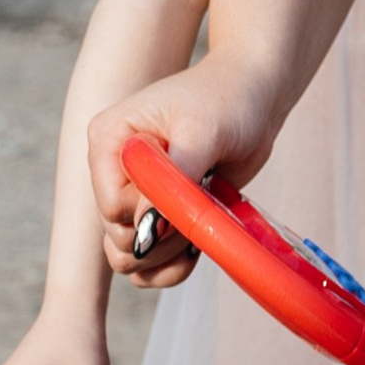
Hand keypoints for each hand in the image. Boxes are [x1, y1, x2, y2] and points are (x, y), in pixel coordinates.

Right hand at [86, 51, 287, 290]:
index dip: (153, 212)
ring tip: (203, 221)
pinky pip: (148, 265)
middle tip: (202, 204)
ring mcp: (133, 195)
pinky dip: (170, 267)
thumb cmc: (228, 100)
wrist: (255, 97)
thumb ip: (173, 179)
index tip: (189, 188)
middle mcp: (112, 170)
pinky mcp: (156, 214)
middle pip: (118, 238)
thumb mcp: (202, 132)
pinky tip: (198, 246)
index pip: (112, 206)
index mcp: (109, 139)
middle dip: (164, 237)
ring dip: (168, 257)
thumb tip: (146, 229)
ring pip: (128, 259)